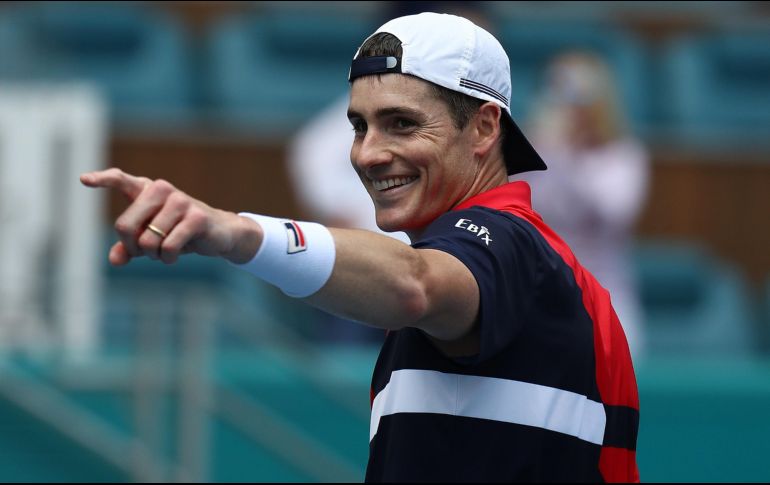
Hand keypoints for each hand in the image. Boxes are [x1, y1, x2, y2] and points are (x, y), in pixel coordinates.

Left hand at [80, 168, 261, 265]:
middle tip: (144, 252)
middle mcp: (162, 190)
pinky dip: (168, 258)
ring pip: (147, 241)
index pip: (121, 180)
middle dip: (132, 247)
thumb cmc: (179, 232)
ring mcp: (180, 201)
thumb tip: (115, 260)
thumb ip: (129, 247)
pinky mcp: (196, 217)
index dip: (102, 180)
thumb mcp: (151, 239)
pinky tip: (173, 256)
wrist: (218, 234)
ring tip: (165, 252)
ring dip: (154, 255)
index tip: (83, 180)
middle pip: (124, 226)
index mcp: (147, 190)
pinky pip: (169, 247)